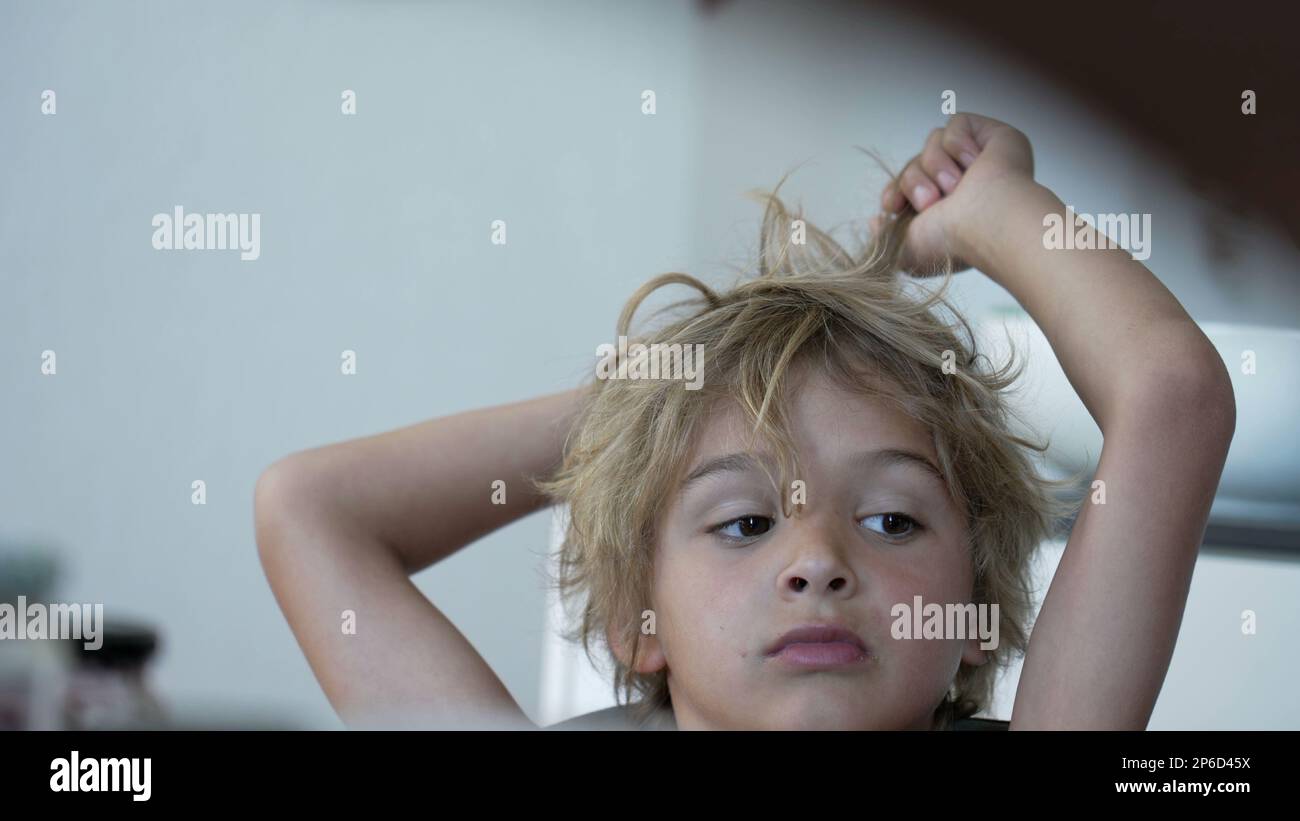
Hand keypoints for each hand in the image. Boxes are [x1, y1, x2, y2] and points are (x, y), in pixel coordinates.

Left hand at [872, 112, 1037, 274]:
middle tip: (930, 202)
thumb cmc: (952, 242)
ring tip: (954, 186)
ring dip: (935, 166)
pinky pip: (957, 124)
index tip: (891, 206)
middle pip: (917, 162)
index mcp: (946, 208)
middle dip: (913, 182)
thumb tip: (875, 223)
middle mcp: (963, 183)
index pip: (910, 184)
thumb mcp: (906, 252)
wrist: (982, 223)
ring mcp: (980, 159)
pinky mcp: (994, 136)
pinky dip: (957, 143)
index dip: (895, 190)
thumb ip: (885, 237)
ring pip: (933, 142)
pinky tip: (974, 164)